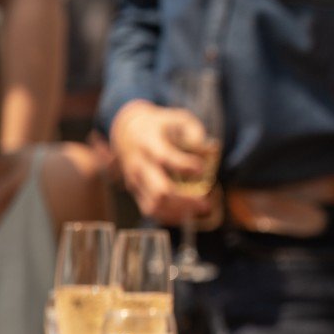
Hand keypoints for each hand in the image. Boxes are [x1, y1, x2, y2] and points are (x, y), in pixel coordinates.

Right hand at [109, 99, 214, 223]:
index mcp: (148, 142)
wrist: (127, 131)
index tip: (201, 168)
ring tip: (200, 209)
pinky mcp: (135, 190)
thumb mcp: (178, 118)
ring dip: (179, 211)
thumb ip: (194, 131)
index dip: (184, 166)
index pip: (163, 158)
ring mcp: (135, 180)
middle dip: (186, 200)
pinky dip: (170, 216)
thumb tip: (206, 150)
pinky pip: (150, 210)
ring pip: (154, 205)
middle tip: (206, 202)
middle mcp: (139, 164)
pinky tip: (187, 213)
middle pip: (160, 190)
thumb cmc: (160, 125)